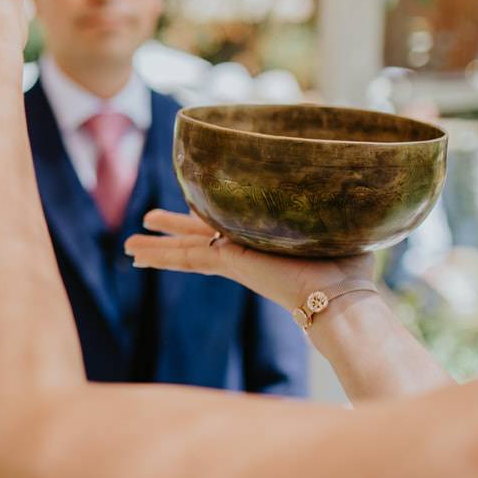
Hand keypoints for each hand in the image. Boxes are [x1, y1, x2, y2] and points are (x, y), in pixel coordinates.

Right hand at [124, 210, 373, 314]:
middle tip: (148, 224)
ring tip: (128, 247)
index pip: (229, 228)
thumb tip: (349, 180)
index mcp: (264, 242)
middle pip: (198, 239)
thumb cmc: (349, 267)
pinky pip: (185, 258)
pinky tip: (136, 256)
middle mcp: (244, 251)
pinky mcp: (227, 263)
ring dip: (157, 247)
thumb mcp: (335, 224)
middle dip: (172, 232)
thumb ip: (332, 206)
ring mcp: (233, 259)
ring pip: (185, 251)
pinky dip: (158, 256)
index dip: (208, 219)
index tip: (193, 211)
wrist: (340, 297)